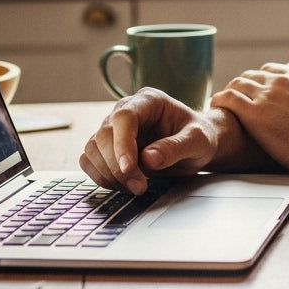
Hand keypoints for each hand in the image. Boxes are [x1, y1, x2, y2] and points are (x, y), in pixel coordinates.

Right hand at [79, 87, 246, 193]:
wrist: (194, 145)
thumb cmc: (198, 137)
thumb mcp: (198, 141)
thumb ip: (176, 147)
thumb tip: (148, 158)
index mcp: (149, 101)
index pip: (124, 117)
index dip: (122, 143)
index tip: (129, 167)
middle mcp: (126, 111)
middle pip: (104, 135)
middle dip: (118, 166)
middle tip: (141, 187)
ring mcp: (113, 128)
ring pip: (93, 149)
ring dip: (109, 174)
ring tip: (137, 187)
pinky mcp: (106, 147)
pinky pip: (90, 160)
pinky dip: (101, 176)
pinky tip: (123, 185)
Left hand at [210, 63, 288, 179]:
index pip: (269, 71)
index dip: (259, 82)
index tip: (254, 93)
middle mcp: (281, 80)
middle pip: (250, 76)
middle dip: (241, 87)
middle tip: (234, 101)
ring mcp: (267, 95)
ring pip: (236, 84)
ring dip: (228, 93)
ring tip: (221, 104)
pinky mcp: (255, 114)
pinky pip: (228, 99)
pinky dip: (219, 101)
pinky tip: (215, 107)